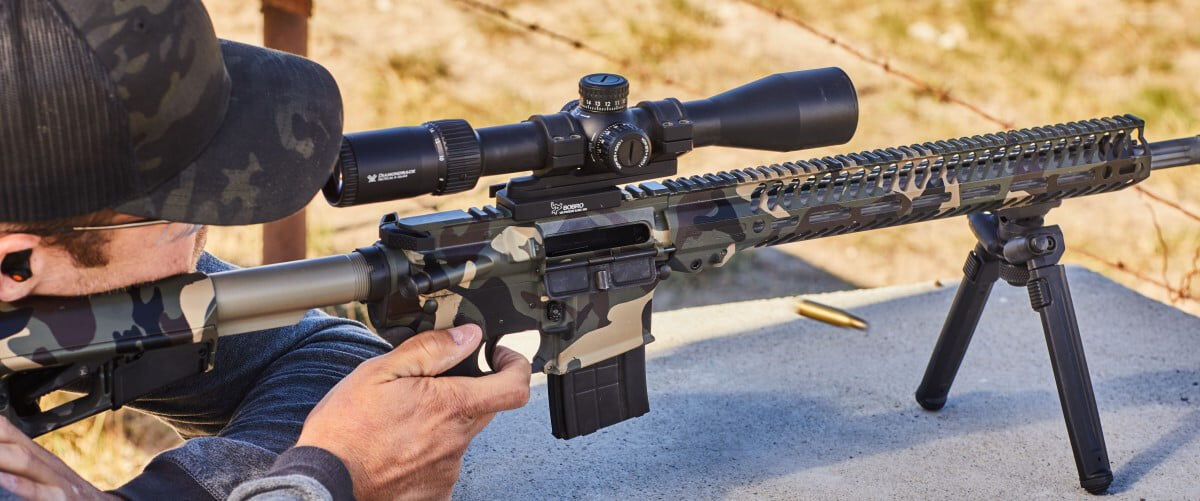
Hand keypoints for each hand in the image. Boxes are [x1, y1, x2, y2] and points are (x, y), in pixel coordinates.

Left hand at [0, 418, 115, 500]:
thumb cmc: (67, 496)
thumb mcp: (46, 476)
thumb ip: (21, 466)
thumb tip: (4, 458)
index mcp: (39, 458)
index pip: (8, 432)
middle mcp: (48, 465)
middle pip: (14, 444)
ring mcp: (56, 482)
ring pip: (26, 462)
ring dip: (2, 455)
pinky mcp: (62, 500)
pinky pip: (38, 493)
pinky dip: (21, 485)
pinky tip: (4, 479)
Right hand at [295, 324, 530, 500]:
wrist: (323, 481)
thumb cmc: (346, 427)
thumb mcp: (381, 371)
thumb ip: (431, 349)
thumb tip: (468, 336)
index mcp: (451, 406)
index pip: (514, 387)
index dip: (515, 366)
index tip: (500, 357)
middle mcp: (456, 440)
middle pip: (484, 407)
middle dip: (466, 390)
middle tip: (429, 387)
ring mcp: (447, 469)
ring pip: (460, 435)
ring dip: (441, 423)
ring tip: (400, 421)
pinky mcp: (435, 491)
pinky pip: (443, 463)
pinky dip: (427, 452)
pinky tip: (398, 447)